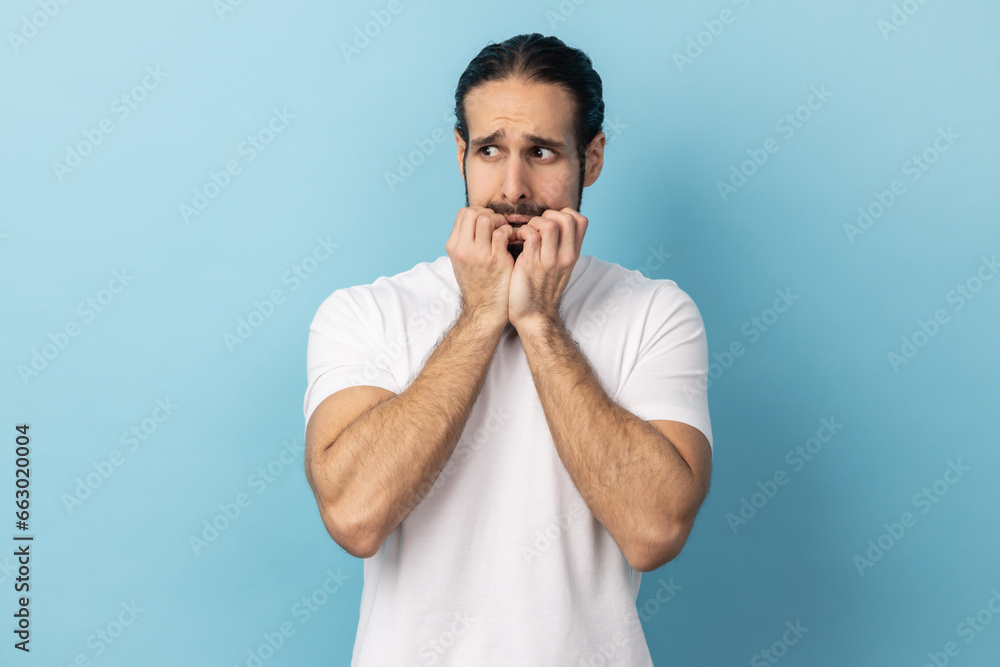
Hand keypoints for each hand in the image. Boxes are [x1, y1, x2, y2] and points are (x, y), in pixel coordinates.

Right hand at [445, 206, 515, 329]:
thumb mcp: (462, 262)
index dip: (480, 212)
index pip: (464, 213)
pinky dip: (510, 233)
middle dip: (491, 214)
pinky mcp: (496, 261)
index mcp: (454, 246)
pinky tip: (513, 242)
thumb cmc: (477, 285)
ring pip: (487, 219)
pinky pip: (503, 233)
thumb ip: (466, 241)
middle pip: (474, 212)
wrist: (484, 311)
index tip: (490, 224)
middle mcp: (463, 249)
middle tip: (499, 227)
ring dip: (501, 222)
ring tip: (506, 234)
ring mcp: (479, 254)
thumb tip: (477, 221)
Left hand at [508, 207, 587, 330]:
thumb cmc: (542, 289)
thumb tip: (553, 225)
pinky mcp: (531, 265)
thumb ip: (560, 247)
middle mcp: (565, 256)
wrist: (534, 316)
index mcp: (573, 254)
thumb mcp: (559, 267)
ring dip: (533, 223)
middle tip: (535, 226)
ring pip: (549, 224)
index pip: (580, 220)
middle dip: (547, 214)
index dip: (563, 213)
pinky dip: (521, 233)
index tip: (548, 222)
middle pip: (567, 218)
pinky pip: (530, 236)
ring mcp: (549, 261)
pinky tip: (515, 241)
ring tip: (524, 234)